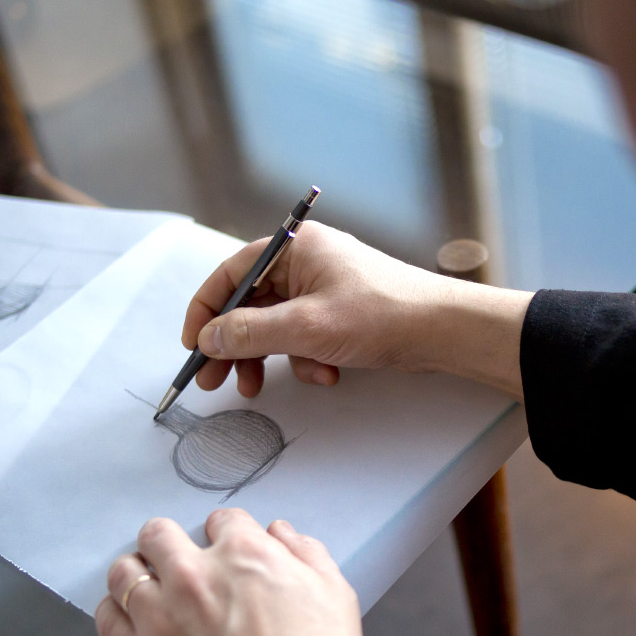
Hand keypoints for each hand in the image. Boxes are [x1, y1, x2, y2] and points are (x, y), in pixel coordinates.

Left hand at [96, 509, 404, 635]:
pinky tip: (129, 617)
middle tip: (176, 561)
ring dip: (136, 572)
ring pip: (124, 571)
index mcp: (244, 553)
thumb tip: (280, 533)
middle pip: (159, 534)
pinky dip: (114, 610)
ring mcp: (161, 615)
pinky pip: (107, 618)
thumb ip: (306, 554)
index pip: (221, 520)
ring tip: (146, 586)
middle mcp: (195, 575)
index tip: (225, 548)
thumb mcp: (334, 595)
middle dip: (167, 542)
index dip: (225, 533)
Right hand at [184, 222, 532, 400]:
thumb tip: (207, 338)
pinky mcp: (339, 312)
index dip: (206, 311)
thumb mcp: (304, 328)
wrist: (443, 330)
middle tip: (214, 381)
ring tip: (263, 387)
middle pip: (249, 304)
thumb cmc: (381, 315)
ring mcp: (323, 286)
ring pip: (275, 325)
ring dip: (269, 358)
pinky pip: (303, 336)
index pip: (230, 274)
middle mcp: (304, 261)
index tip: (192, 346)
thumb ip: (248, 333)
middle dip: (233, 346)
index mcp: (292, 247)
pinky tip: (326, 374)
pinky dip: (305, 359)